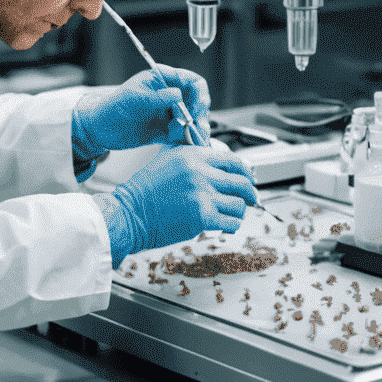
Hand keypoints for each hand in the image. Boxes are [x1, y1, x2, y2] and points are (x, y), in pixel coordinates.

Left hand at [72, 67, 209, 161]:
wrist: (101, 130)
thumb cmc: (113, 107)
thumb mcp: (135, 99)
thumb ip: (157, 97)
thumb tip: (178, 94)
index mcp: (162, 80)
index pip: (191, 81)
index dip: (200, 93)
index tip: (198, 107)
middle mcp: (169, 96)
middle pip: (197, 102)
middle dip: (200, 115)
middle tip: (198, 127)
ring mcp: (169, 114)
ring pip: (193, 120)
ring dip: (196, 129)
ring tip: (190, 138)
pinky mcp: (167, 131)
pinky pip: (184, 135)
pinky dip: (188, 140)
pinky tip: (187, 145)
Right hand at [98, 145, 256, 265]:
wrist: (130, 213)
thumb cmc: (145, 190)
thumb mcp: (167, 160)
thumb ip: (192, 157)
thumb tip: (218, 161)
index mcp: (192, 155)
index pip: (232, 159)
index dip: (245, 171)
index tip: (249, 178)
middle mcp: (200, 172)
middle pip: (241, 181)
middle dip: (250, 193)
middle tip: (251, 199)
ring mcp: (202, 194)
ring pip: (239, 203)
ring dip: (239, 211)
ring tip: (231, 215)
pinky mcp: (202, 216)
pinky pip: (232, 221)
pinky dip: (232, 225)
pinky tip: (225, 226)